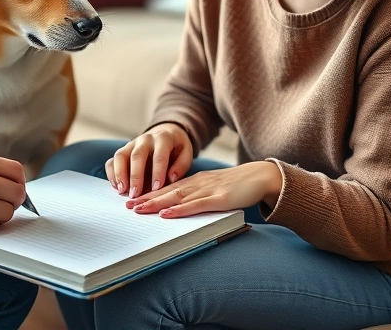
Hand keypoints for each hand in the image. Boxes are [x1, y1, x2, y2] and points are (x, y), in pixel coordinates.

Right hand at [105, 123, 193, 198]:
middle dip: (135, 176)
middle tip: (136, 194)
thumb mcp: (186, 153)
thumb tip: (171, 178)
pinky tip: (117, 187)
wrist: (165, 134)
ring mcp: (131, 144)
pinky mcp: (122, 152)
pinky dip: (112, 174)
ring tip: (122, 191)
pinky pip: (112, 161)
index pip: (159, 155)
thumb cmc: (176, 149)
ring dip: (120, 175)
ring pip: (120, 156)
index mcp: (163, 138)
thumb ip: (181, 165)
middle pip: (137, 156)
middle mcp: (144, 139)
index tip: (156, 188)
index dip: (157, 172)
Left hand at [124, 161, 281, 217]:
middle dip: (146, 198)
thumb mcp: (215, 188)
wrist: (263, 176)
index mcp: (196, 180)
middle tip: (127, 206)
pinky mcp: (220, 198)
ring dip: (156, 204)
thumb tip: (181, 207)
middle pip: (167, 191)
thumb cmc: (239, 185)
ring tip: (139, 210)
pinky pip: (196, 205)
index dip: (149, 193)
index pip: (168, 187)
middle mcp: (198, 183)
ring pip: (177, 197)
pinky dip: (180, 210)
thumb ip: (199, 195)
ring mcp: (208, 190)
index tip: (133, 200)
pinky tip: (167, 214)